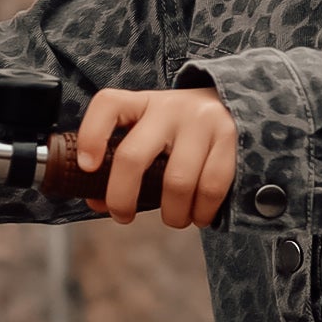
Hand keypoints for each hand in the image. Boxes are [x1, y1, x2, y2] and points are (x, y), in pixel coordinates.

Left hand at [47, 84, 238, 228]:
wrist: (235, 105)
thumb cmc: (181, 131)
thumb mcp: (150, 134)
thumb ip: (123, 164)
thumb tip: (98, 201)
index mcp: (143, 103)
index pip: (108, 105)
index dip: (91, 136)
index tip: (87, 167)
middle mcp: (170, 108)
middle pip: (133, 156)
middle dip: (122, 197)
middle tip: (123, 216)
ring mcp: (202, 122)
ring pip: (176, 182)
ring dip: (172, 214)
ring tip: (174, 219)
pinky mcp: (230, 139)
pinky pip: (211, 188)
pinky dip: (202, 212)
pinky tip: (199, 215)